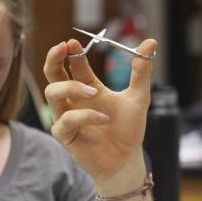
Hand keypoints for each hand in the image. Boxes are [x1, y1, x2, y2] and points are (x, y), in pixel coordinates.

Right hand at [42, 38, 154, 183]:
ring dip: (72, 87)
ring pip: (52, 93)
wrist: (127, 159)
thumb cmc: (129, 129)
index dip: (70, 52)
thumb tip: (150, 41)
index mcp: (88, 88)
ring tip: (94, 92)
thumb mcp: (139, 96)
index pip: (73, 65)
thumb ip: (141, 70)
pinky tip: (104, 118)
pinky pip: (66, 120)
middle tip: (64, 48)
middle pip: (51, 74)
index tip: (73, 42)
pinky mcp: (65, 135)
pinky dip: (85, 116)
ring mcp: (66, 117)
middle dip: (53, 59)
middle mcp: (73, 100)